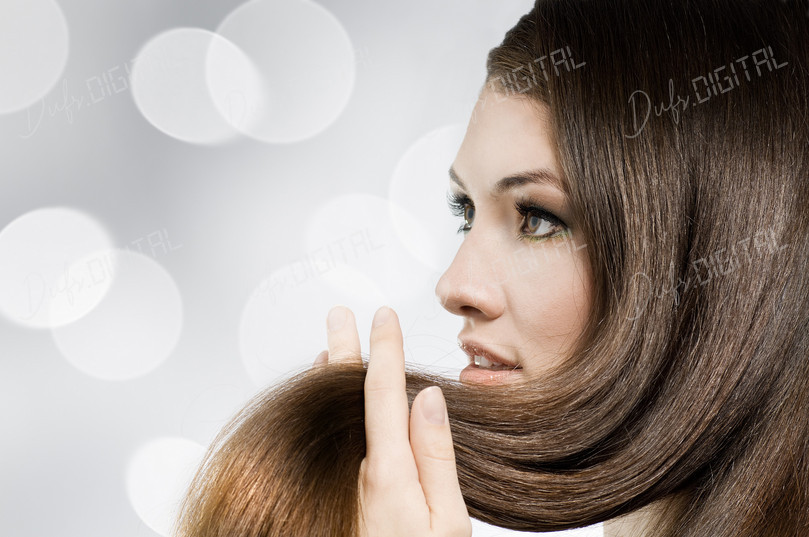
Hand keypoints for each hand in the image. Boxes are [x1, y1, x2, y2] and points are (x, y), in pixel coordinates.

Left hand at [315, 305, 471, 536]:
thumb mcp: (446, 522)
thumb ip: (436, 456)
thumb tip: (427, 398)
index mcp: (387, 472)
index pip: (383, 393)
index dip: (384, 349)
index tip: (383, 315)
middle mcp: (352, 471)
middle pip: (342, 395)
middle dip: (343, 348)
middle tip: (340, 313)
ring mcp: (335, 481)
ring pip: (325, 415)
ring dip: (327, 374)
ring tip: (329, 344)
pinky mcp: (328, 493)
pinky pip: (320, 438)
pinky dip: (321, 409)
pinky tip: (320, 397)